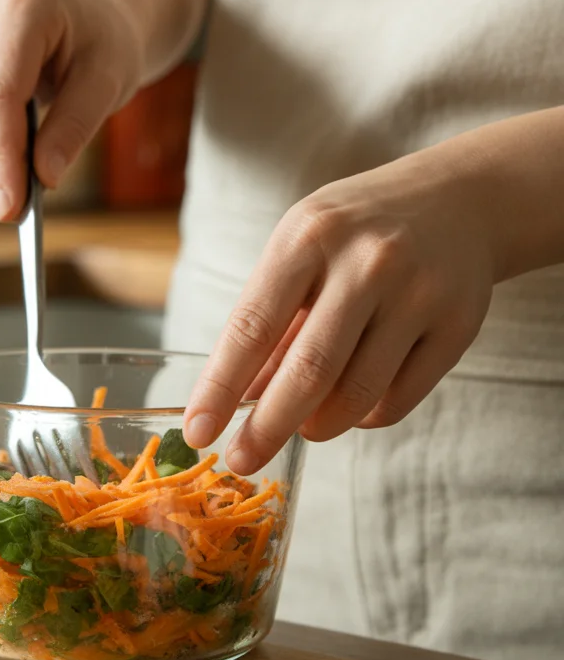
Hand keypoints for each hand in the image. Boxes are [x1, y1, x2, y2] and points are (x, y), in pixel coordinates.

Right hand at [0, 0, 142, 220]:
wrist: (89, 20)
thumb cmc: (102, 47)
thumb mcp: (108, 83)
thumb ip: (75, 128)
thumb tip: (43, 178)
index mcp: (24, 2)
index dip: (2, 155)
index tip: (12, 208)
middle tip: (21, 207)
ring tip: (22, 173)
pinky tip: (6, 148)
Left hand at [183, 151, 495, 473]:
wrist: (461, 199)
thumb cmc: (356, 232)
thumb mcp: (301, 251)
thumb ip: (270, 321)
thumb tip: (237, 399)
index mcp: (309, 237)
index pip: (252, 327)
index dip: (220, 388)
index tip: (198, 432)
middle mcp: (367, 261)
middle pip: (309, 371)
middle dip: (267, 428)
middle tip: (240, 460)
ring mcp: (419, 292)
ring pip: (357, 395)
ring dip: (319, 425)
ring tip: (304, 425)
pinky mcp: (459, 324)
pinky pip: (398, 399)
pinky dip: (364, 417)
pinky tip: (354, 402)